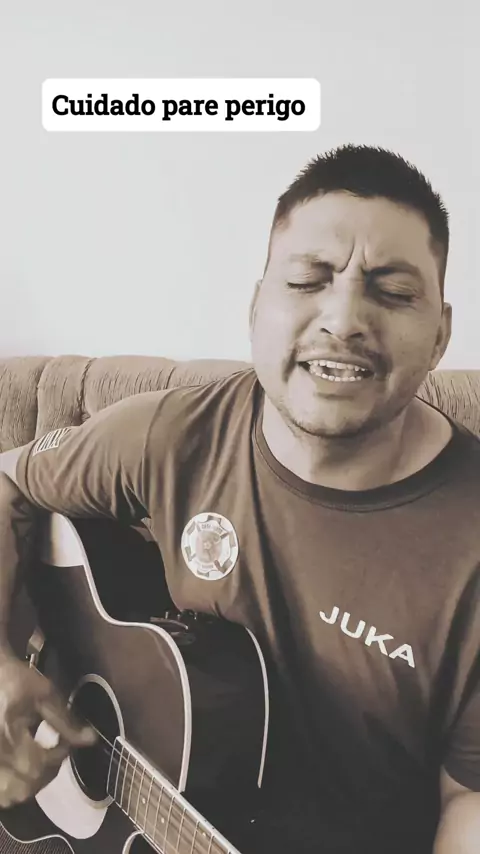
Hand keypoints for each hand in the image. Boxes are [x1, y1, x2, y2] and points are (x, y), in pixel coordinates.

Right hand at [0, 652, 95, 806]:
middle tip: (54, 755)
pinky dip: (10, 790)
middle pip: (22, 788)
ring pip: (8, 796)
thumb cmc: (14, 682)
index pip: (38, 766)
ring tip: (38, 765)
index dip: (58, 758)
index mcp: (9, 734)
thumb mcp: (43, 693)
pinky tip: (20, 773)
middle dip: (46, 775)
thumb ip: (66, 719)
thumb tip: (91, 739)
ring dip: (27, 787)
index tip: (65, 742)